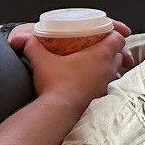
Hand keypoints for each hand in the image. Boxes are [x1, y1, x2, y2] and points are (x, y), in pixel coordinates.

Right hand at [9, 24, 128, 108]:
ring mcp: (107, 84)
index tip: (107, 33)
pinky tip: (91, 83)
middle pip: (117, 54)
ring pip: (115, 70)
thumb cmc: (55, 85)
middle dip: (110, 50)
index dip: (115, 34)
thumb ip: (33, 46)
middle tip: (97, 48)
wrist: (59, 111)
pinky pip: (109, 85)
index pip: (118, 39)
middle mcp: (108, 68)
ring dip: (108, 66)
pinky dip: (103, 82)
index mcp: (100, 54)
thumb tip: (26, 39)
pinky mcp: (102, 97)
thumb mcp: (42, 60)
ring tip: (94, 65)